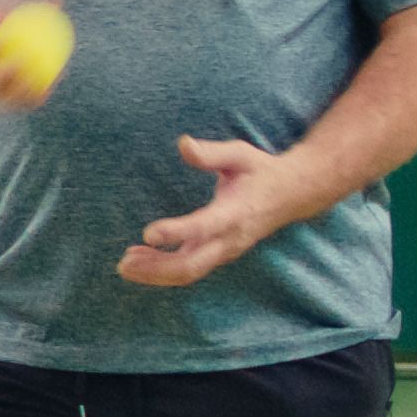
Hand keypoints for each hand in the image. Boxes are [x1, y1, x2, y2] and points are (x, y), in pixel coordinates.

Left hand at [116, 132, 314, 286]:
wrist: (292, 195)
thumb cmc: (260, 171)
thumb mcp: (240, 154)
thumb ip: (211, 153)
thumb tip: (183, 144)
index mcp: (236, 212)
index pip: (204, 227)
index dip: (177, 232)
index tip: (148, 233)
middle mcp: (230, 238)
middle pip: (192, 265)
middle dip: (156, 268)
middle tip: (123, 262)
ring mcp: (225, 250)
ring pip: (188, 272)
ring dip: (155, 272)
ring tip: (125, 264)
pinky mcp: (218, 254)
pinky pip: (190, 268)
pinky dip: (163, 268)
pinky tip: (140, 258)